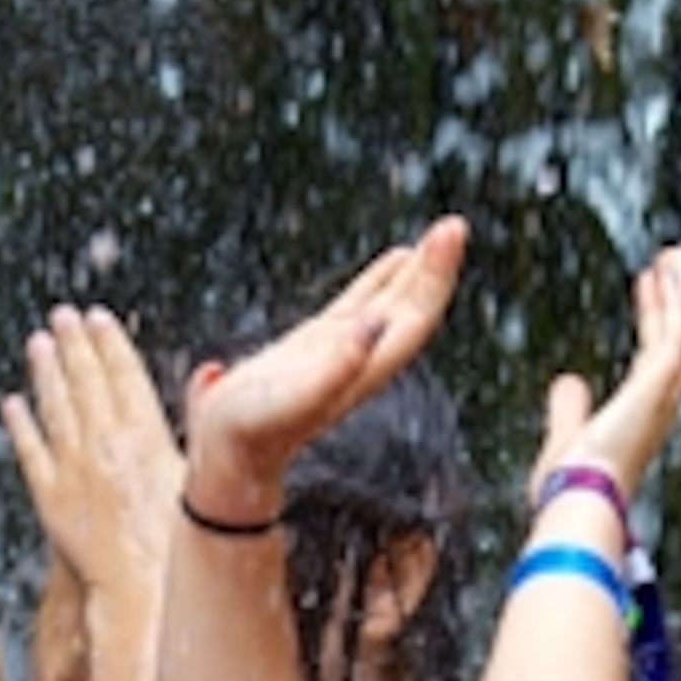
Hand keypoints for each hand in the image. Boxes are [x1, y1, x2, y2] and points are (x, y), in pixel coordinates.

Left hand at [2, 303, 179, 598]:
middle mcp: (106, 445)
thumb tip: (210, 370)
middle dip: (74, 345)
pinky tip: (12, 403)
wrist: (146, 589)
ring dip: (45, 373)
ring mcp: (74, 469)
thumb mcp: (198, 471)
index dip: (109, 343)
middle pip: (87, 383)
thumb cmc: (184, 540)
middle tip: (61, 314)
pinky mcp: (49, 498)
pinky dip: (20, 425)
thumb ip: (200, 418)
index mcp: (147, 435)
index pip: (124, 376)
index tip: (97, 316)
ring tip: (37, 343)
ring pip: (56, 409)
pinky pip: (30, 452)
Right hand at [184, 218, 468, 519]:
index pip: (414, 317)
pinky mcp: (313, 345)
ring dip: (416, 271)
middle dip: (434, 268)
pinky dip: (380, 280)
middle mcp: (361, 359)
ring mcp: (339, 351)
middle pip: (411, 308)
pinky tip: (394, 260)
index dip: (435, 277)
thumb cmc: (255, 429)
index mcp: (365, 369)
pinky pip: (358, 304)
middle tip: (453, 224)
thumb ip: (337, 365)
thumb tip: (375, 323)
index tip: (450, 234)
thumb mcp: (295, 398)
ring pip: (391, 303)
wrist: (227, 456)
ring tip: (439, 234)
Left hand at [526, 243, 680, 509]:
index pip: (660, 356)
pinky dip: (672, 303)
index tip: (648, 288)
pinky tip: (658, 276)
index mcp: (646, 414)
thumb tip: (567, 382)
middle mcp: (664, 403)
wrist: (580, 504)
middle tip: (670, 262)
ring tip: (670, 257)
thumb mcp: (569, 437)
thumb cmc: (572, 488)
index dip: (657, 320)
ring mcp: (665, 394)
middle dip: (680, 298)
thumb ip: (569, 409)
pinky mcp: (656, 385)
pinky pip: (677, 335)